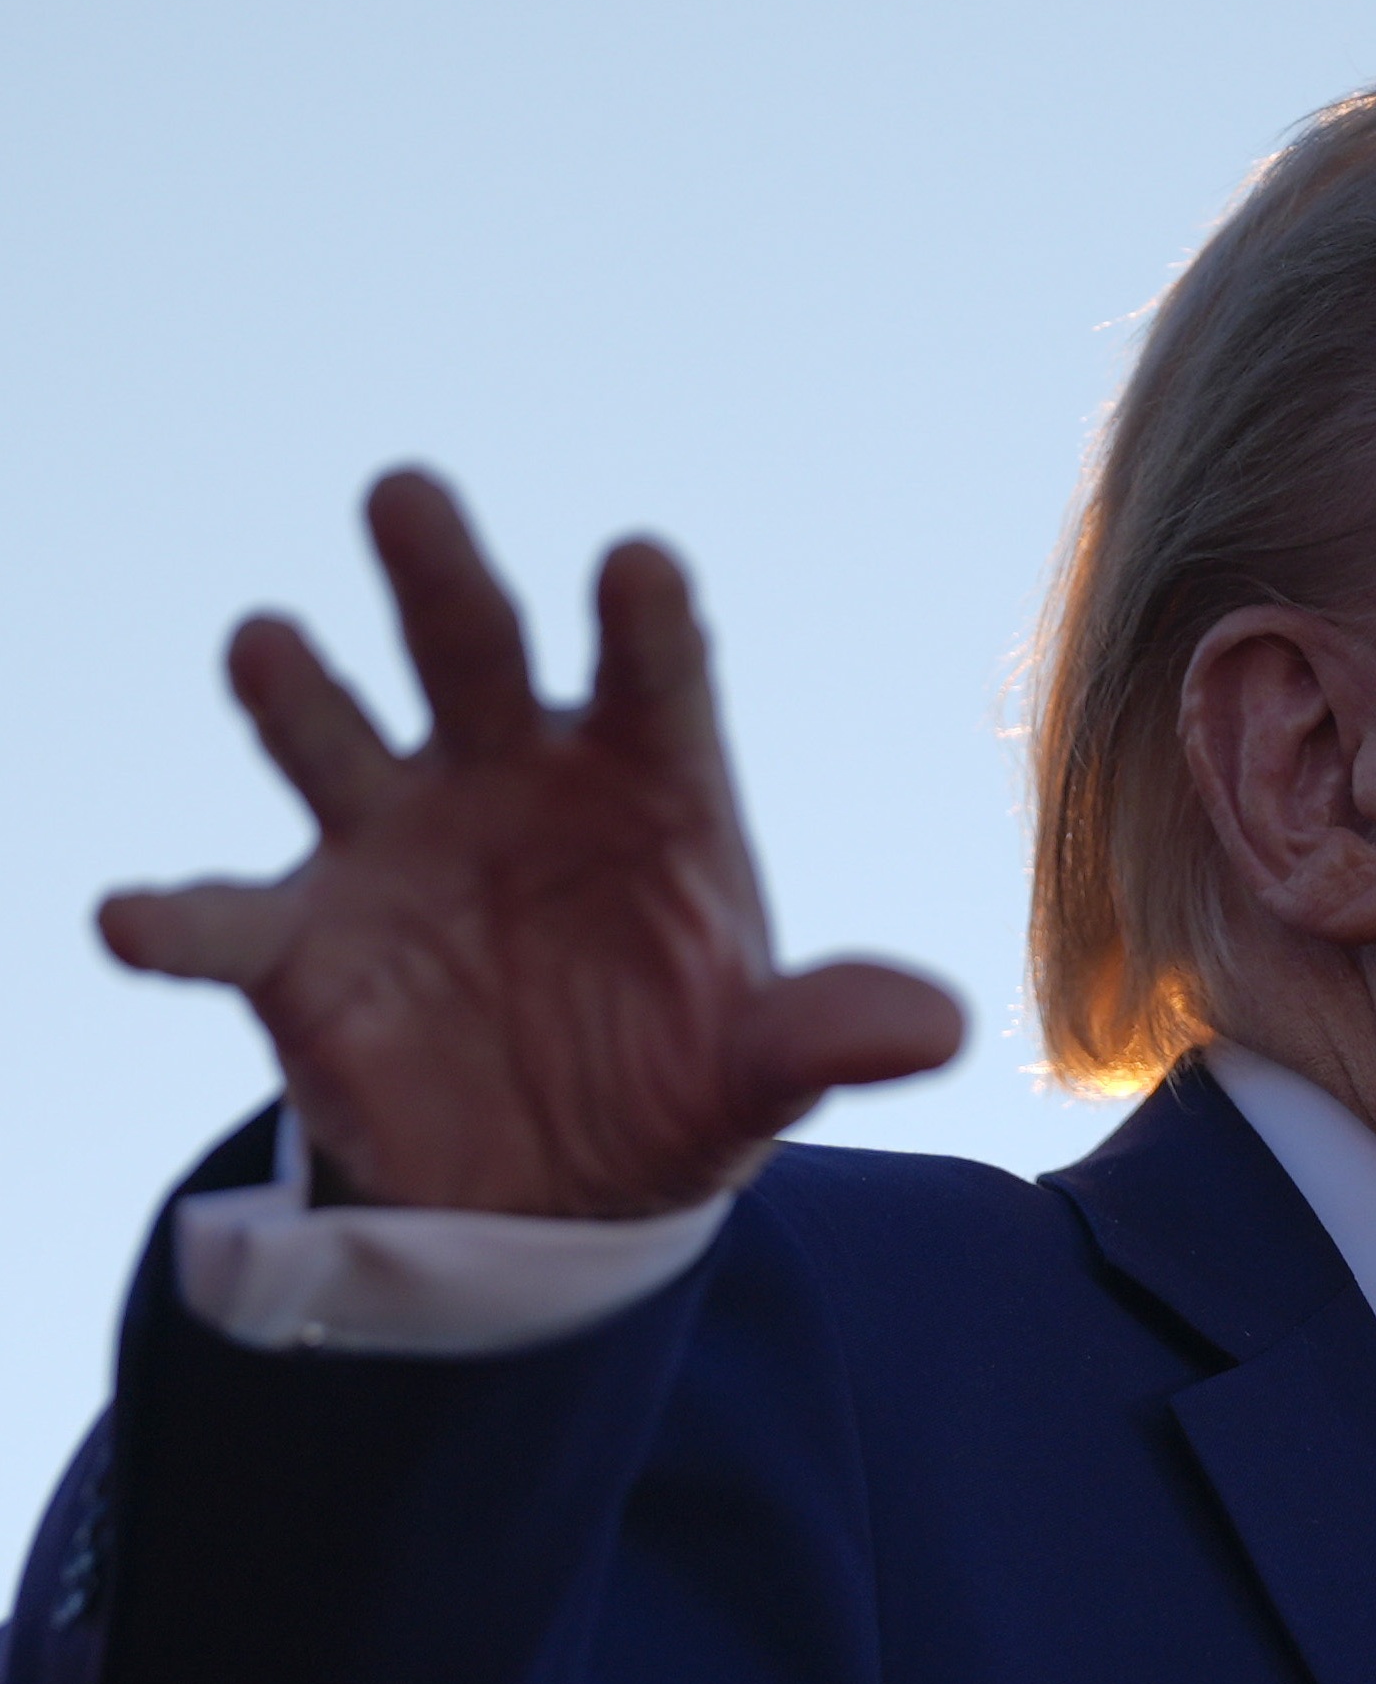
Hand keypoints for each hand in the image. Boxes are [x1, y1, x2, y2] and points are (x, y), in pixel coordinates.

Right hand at [98, 470, 964, 1217]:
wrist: (558, 1187)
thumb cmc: (677, 1079)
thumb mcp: (761, 1069)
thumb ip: (825, 1034)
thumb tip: (937, 1030)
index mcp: (649, 781)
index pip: (656, 679)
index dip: (645, 623)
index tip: (638, 564)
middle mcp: (512, 778)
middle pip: (476, 652)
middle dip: (442, 577)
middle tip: (407, 495)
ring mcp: (396, 845)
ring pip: (336, 738)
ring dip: (298, 692)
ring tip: (267, 644)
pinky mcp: (300, 944)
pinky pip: (226, 918)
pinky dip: (175, 917)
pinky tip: (131, 917)